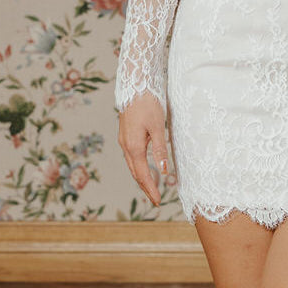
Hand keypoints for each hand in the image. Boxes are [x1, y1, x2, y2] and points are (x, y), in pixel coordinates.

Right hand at [117, 91, 169, 207]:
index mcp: (134, 147)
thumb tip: (163, 171)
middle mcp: (126, 146)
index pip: (142, 174)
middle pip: (135, 173)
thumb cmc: (147, 104)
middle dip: (145, 187)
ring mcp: (124, 141)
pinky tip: (145, 167)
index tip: (158, 201)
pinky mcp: (125, 135)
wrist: (134, 87)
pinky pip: (132, 157)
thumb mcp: (157, 127)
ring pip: (132, 165)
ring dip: (141, 178)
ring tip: (151, 187)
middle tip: (155, 199)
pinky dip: (138, 167)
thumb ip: (160, 149)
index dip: (151, 189)